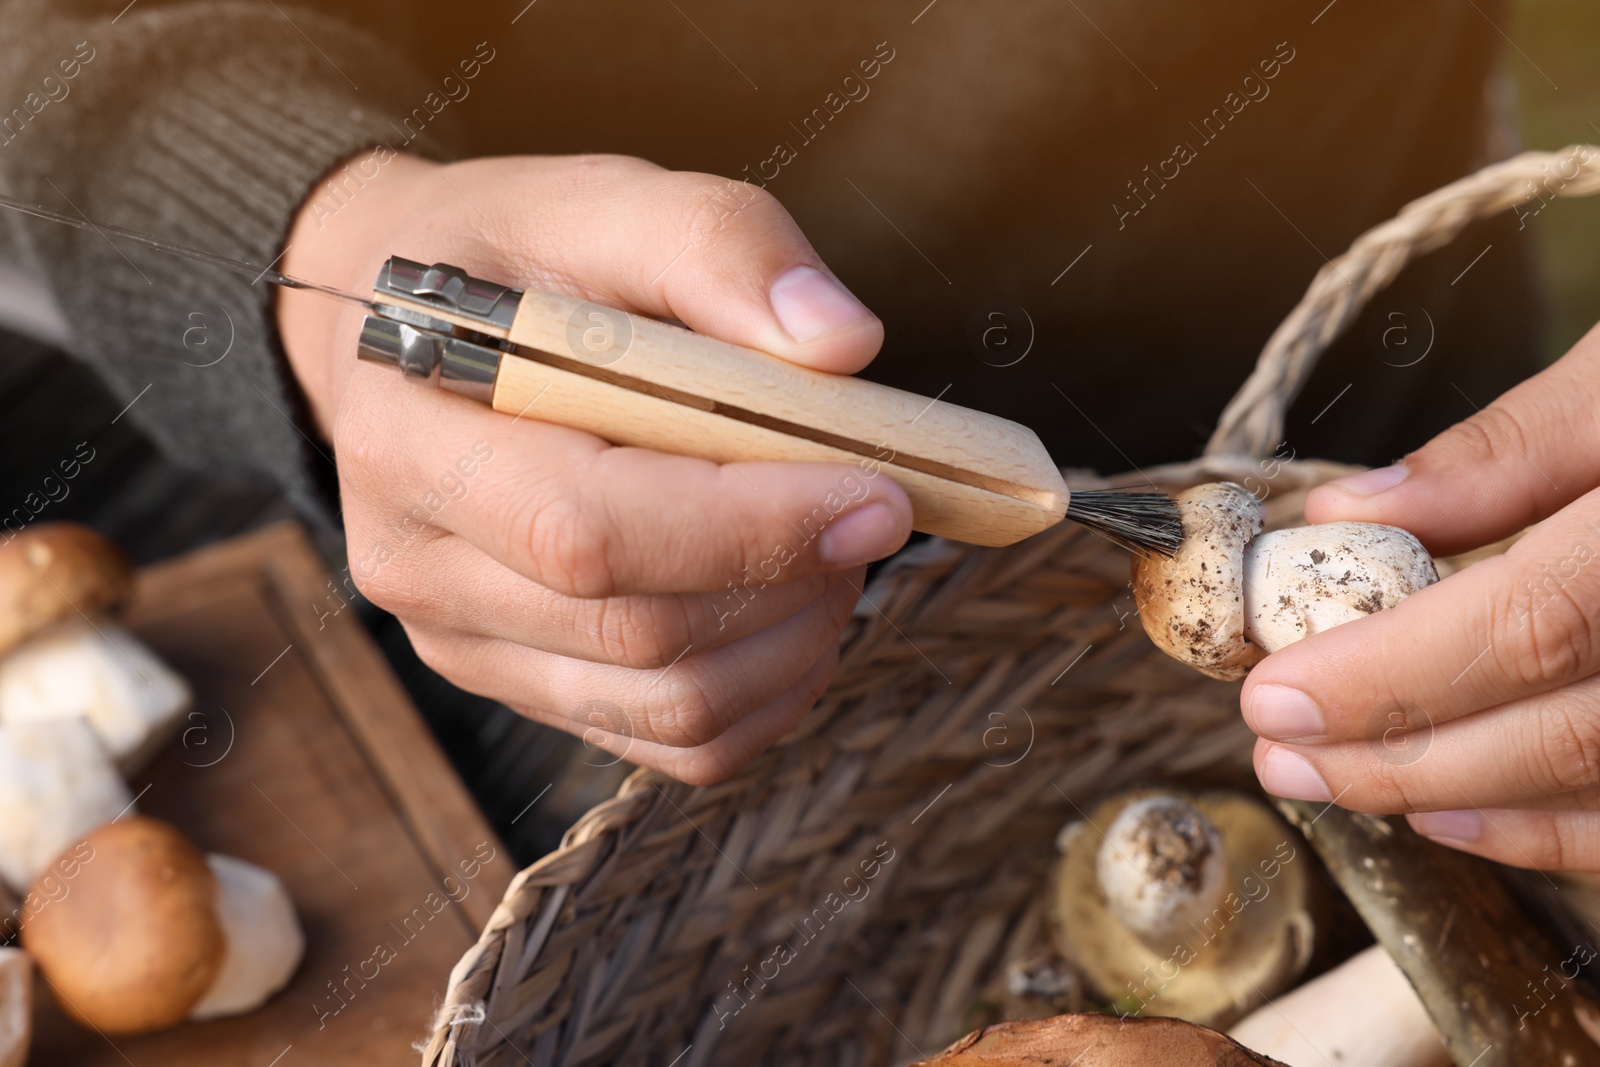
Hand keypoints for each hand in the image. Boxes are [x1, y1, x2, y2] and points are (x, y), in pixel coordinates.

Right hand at [277, 152, 910, 783]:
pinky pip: (675, 742)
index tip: (880, 491)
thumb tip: (844, 344)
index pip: (589, 531)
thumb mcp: (602, 202)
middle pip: (644, 632)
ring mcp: (463, 643)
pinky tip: (798, 606)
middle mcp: (417, 564)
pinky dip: (772, 692)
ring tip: (838, 546)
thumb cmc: (512, 261)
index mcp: (412, 436)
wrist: (403, 335)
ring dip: (797, 640)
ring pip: (673, 707)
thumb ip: (721, 247)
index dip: (751, 526)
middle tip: (877, 503)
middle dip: (796, 577)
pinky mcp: (522, 688)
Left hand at [1241, 320, 1599, 869]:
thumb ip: (1510, 449)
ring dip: (1466, 800)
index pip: (1531, 625)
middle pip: (1569, 730)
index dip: (1389, 674)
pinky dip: (1564, 828)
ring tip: (1346, 782)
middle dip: (1400, 752)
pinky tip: (1466, 816)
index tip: (1272, 692)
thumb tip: (1351, 512)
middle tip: (1281, 752)